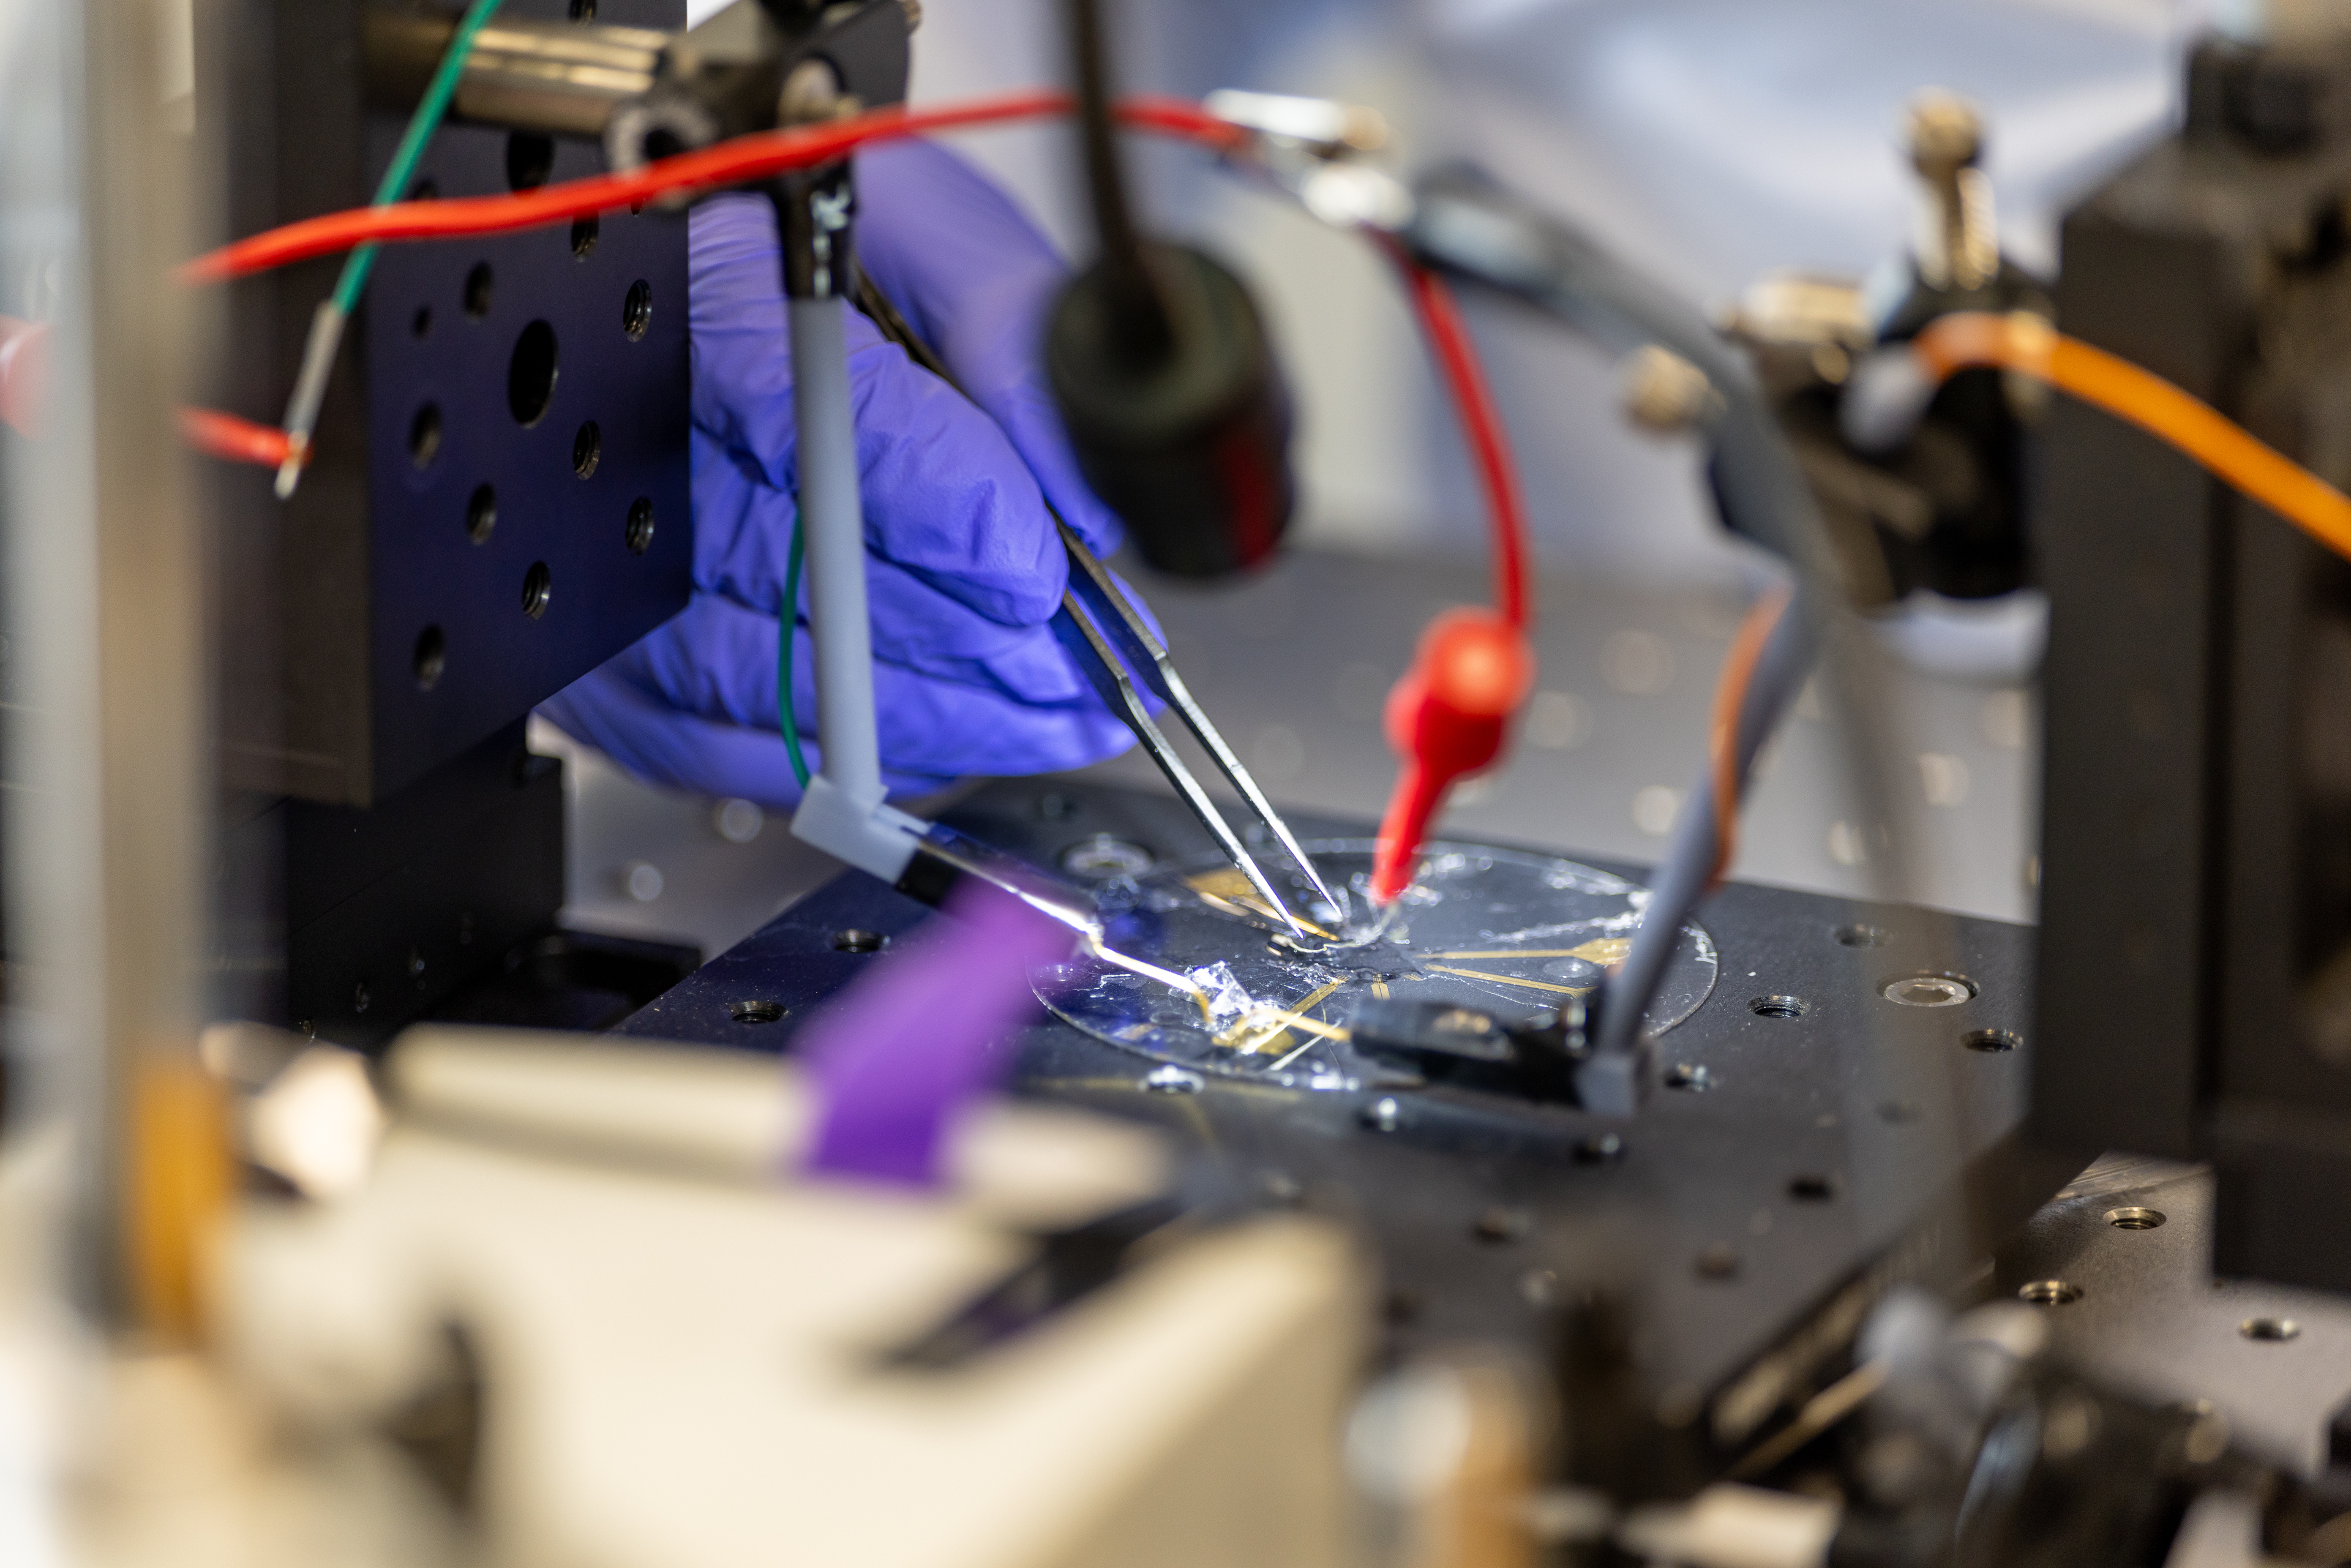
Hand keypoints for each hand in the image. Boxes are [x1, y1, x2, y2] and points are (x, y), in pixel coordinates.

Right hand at [539, 140, 1134, 805]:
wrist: (690, 268)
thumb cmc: (802, 234)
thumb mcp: (918, 218)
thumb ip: (1006, 326)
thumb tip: (1077, 487)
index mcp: (700, 296)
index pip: (826, 429)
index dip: (952, 517)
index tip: (1044, 572)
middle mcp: (625, 431)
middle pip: (804, 574)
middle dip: (972, 643)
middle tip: (1084, 677)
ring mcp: (599, 553)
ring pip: (765, 674)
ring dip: (925, 717)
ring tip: (1041, 719)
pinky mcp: (592, 646)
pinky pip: (702, 740)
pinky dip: (827, 758)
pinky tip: (930, 740)